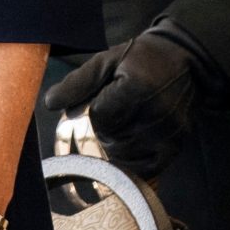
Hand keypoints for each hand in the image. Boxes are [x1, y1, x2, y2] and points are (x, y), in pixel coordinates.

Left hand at [43, 31, 215, 181]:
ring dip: (115, 145)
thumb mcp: (105, 61)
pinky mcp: (176, 145)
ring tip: (123, 123)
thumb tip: (48, 103)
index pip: (99, 117)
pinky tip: (129, 144)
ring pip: (123, 155)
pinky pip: (145, 169)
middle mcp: (156, 113)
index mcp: (136, 88)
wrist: (181, 60)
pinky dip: (131, 162)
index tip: (100, 99)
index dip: (93, 110)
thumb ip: (77, 83)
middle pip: (110, 138)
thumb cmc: (138, 59)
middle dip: (103, 128)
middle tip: (113, 110)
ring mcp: (168, 132)